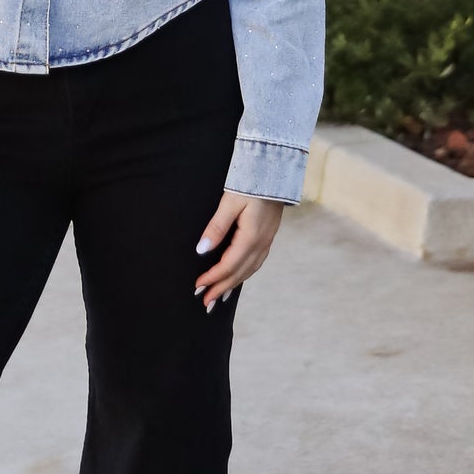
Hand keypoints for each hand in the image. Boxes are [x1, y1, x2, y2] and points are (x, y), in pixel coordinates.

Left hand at [193, 192, 284, 312]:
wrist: (275, 170)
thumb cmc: (250, 183)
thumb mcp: (229, 203)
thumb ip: (216, 228)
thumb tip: (201, 250)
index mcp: (251, 237)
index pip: (229, 265)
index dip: (213, 278)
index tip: (198, 287)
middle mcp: (261, 243)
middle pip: (239, 273)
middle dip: (221, 288)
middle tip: (206, 302)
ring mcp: (267, 241)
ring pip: (249, 270)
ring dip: (233, 284)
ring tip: (219, 296)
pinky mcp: (268, 236)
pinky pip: (255, 263)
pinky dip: (244, 274)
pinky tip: (237, 277)